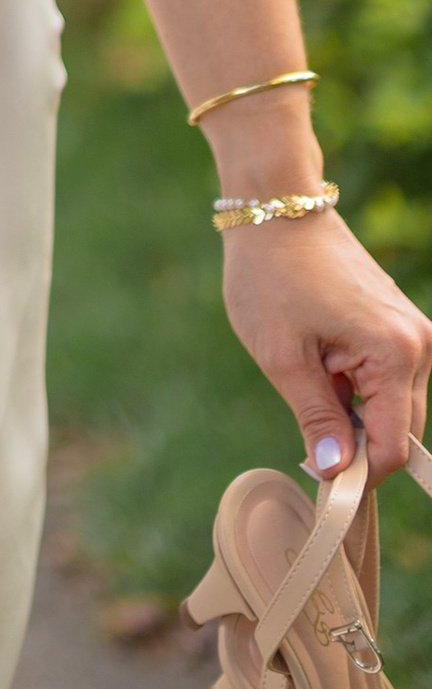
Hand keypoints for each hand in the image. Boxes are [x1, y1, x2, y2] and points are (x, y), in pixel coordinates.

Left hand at [224, 211, 431, 482]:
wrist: (276, 206)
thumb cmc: (271, 275)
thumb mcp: (282, 355)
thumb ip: (315, 416)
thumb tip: (335, 470)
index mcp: (396, 352)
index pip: (392, 446)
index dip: (358, 475)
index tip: (319, 482)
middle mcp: (420, 344)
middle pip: (400, 429)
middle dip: (356, 444)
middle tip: (305, 441)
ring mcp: (414, 332)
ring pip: (393, 406)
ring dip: (353, 413)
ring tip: (307, 382)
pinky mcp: (401, 324)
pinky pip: (387, 379)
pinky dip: (355, 388)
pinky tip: (319, 365)